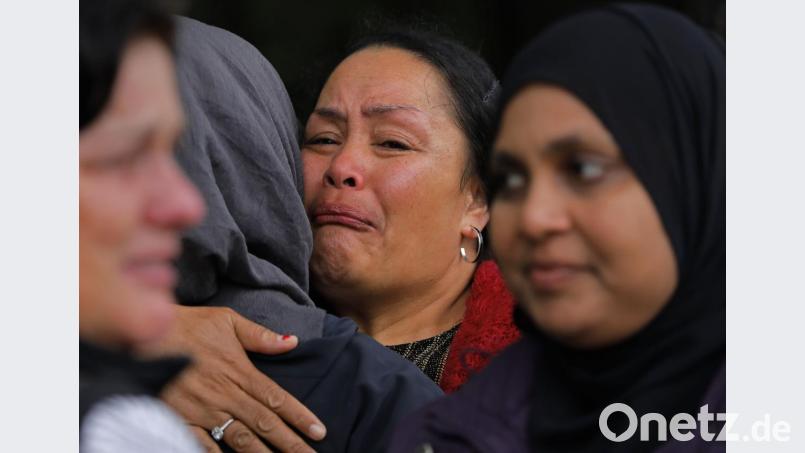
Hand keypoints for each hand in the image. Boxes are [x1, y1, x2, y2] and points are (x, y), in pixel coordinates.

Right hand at [140, 306, 326, 452]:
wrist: (141, 333)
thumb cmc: (187, 324)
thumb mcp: (226, 320)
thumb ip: (260, 335)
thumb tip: (292, 342)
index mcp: (239, 371)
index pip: (277, 398)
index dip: (300, 417)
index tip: (320, 431)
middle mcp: (225, 394)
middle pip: (265, 424)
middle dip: (291, 443)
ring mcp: (202, 410)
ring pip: (239, 439)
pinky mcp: (179, 419)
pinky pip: (202, 444)